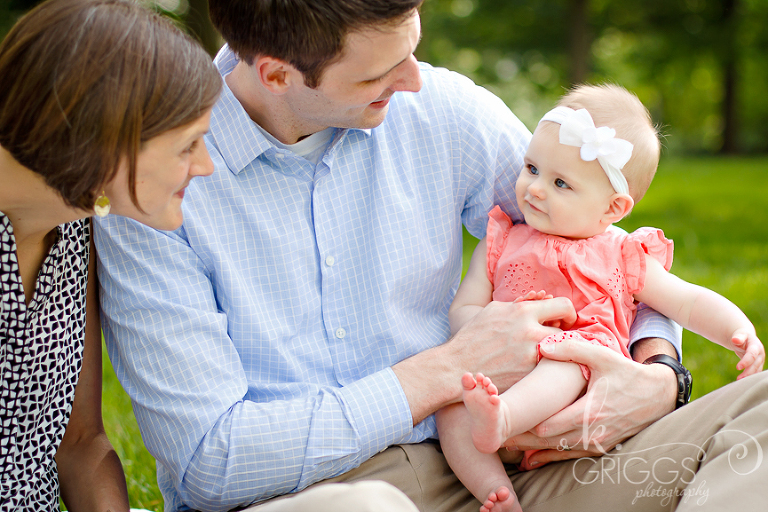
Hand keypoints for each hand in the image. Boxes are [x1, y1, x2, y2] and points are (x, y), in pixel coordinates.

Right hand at [393, 297, 575, 424]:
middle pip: (565, 331)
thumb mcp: (494, 310)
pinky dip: (545, 367)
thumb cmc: (474, 335)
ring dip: (555, 352)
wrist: (457, 365)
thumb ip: (520, 304)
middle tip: (555, 339)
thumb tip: (542, 297)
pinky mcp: (528, 374)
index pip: (564, 306)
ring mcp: (530, 355)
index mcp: (522, 311)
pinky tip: (537, 368)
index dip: (568, 313)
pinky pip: (548, 368)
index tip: (564, 320)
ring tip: (545, 354)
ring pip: (559, 351)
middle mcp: (530, 331)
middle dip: (561, 334)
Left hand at [501, 338, 676, 466]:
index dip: (526, 424)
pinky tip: (530, 458)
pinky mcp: (599, 448)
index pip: (549, 425)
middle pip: (548, 442)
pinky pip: (570, 457)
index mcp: (590, 411)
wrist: (656, 395)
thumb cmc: (626, 373)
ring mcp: (596, 443)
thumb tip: (544, 345)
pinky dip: (549, 457)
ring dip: (533, 449)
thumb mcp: (602, 357)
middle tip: (497, 433)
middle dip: (523, 438)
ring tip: (507, 444)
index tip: (505, 417)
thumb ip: (572, 350)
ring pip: (557, 452)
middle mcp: (592, 432)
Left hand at [732, 328, 764, 378]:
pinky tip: (743, 380)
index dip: (746, 361)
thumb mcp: (739, 335)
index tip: (737, 367)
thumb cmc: (741, 336)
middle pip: (755, 364)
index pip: (752, 355)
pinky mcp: (758, 364)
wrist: (746, 339)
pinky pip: (755, 371)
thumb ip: (738, 337)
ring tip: (739, 380)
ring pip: (756, 370)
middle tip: (738, 378)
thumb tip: (734, 339)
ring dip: (749, 376)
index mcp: (756, 345)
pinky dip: (750, 376)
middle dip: (748, 372)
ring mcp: (760, 360)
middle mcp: (760, 354)